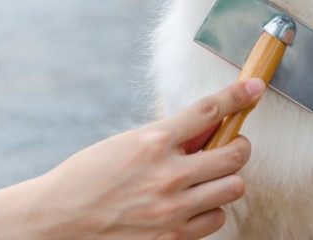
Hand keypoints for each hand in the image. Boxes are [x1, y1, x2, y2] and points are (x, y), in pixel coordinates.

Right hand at [23, 78, 265, 239]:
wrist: (58, 220)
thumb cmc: (88, 177)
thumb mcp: (126, 143)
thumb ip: (168, 136)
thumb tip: (208, 126)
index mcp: (151, 141)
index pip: (208, 111)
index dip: (237, 96)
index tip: (254, 88)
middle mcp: (167, 174)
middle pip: (235, 154)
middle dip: (238, 146)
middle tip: (230, 146)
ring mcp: (172, 209)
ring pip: (233, 188)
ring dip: (226, 180)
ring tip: (207, 179)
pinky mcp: (173, 237)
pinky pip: (216, 219)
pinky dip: (209, 210)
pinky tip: (192, 205)